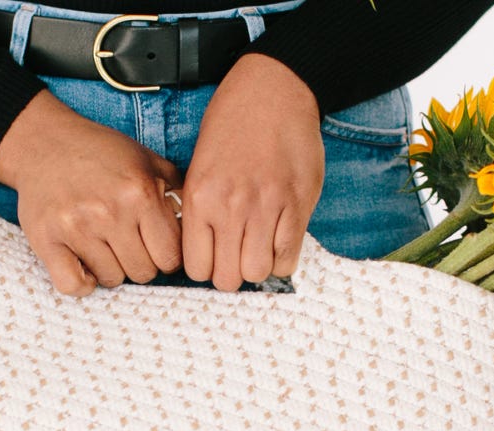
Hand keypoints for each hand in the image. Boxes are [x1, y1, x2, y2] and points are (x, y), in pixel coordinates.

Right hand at [0, 89, 183, 296]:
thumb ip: (176, 191)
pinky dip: (81, 283)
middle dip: (141, 262)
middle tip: (128, 245)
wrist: (45, 142)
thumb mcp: (146, 160)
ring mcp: (76, 227)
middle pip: (144, 273)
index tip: (155, 246)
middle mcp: (110, 211)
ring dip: (111, 269)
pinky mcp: (46, 240)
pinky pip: (72, 285)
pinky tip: (84, 266)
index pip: (171, 256)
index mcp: (140, 193)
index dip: (166, 254)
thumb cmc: (100, 153)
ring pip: (112, 280)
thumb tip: (201, 223)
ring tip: (104, 246)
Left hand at [181, 53, 323, 291]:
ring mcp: (267, 208)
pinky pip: (289, 258)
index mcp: (201, 197)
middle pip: (227, 278)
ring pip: (258, 272)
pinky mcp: (298, 205)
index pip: (195, 267)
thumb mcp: (199, 164)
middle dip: (230, 273)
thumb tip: (202, 249)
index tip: (212, 257)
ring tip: (257, 248)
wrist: (273, 91)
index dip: (205, 267)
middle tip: (235, 256)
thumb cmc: (233, 123)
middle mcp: (232, 206)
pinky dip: (282, 258)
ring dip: (257, 266)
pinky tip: (277, 241)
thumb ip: (201, 208)